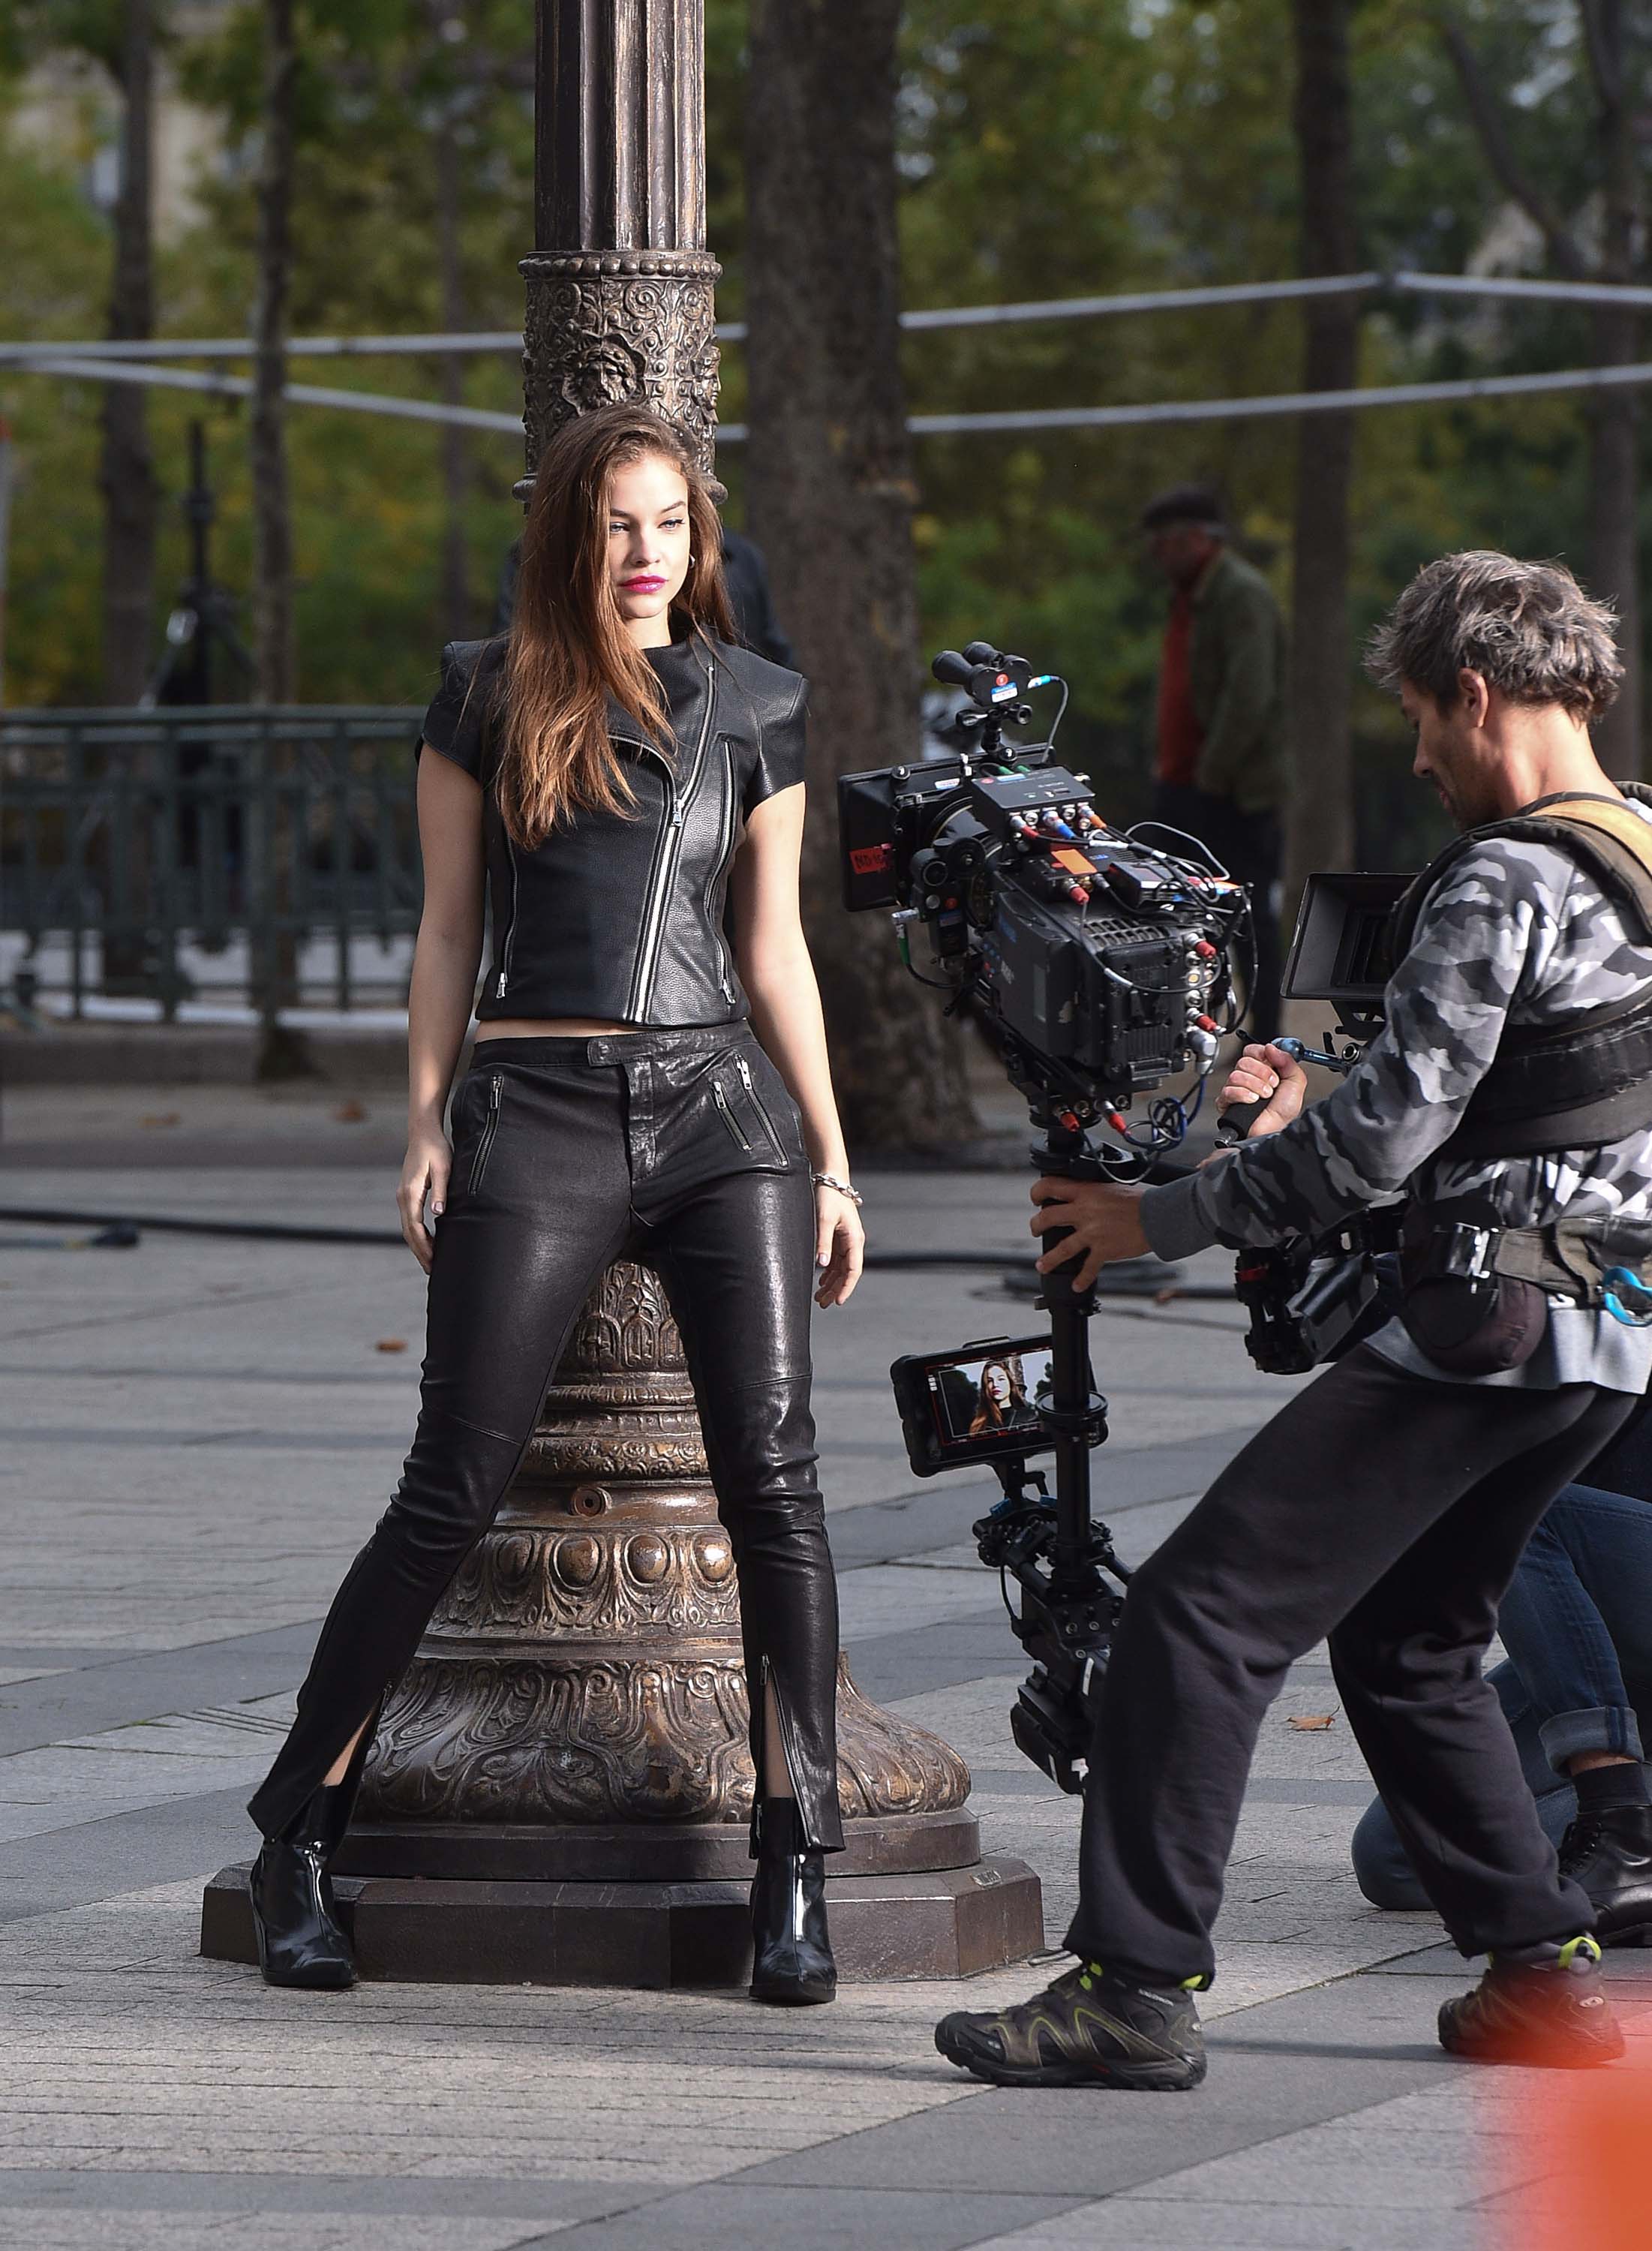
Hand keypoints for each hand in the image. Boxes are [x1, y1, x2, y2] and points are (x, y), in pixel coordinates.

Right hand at [398, 1123, 451, 1272]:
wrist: (423, 1132)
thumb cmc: (436, 1149)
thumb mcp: (444, 1169)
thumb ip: (441, 1191)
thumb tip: (439, 1214)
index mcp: (411, 1193)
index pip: (415, 1227)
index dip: (424, 1246)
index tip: (434, 1261)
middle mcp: (403, 1196)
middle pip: (408, 1232)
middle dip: (420, 1252)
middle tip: (432, 1270)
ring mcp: (403, 1195)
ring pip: (408, 1227)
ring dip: (418, 1245)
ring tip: (430, 1261)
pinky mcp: (408, 1193)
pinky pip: (410, 1219)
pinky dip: (417, 1234)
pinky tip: (428, 1241)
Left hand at [815, 1186, 864, 1307]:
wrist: (831, 1179)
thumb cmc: (829, 1197)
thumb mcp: (824, 1219)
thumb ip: (823, 1242)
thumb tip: (820, 1265)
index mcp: (854, 1239)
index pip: (853, 1271)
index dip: (846, 1288)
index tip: (838, 1301)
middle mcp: (853, 1243)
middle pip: (846, 1273)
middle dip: (835, 1289)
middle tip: (822, 1304)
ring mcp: (846, 1241)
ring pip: (840, 1269)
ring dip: (831, 1283)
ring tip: (819, 1298)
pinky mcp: (838, 1238)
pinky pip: (835, 1261)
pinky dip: (828, 1273)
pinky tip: (820, 1282)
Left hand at [1029, 1177, 1148, 1291]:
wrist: (1158, 1216)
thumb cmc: (1139, 1201)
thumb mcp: (1110, 1188)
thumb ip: (1092, 1194)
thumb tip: (1081, 1198)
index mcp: (1086, 1192)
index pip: (1052, 1186)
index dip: (1037, 1191)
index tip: (1036, 1199)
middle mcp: (1085, 1211)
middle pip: (1048, 1217)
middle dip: (1036, 1225)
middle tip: (1035, 1230)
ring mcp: (1093, 1232)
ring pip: (1062, 1248)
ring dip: (1049, 1259)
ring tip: (1042, 1265)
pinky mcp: (1104, 1250)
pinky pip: (1088, 1268)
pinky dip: (1081, 1279)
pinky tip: (1076, 1285)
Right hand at [1216, 1042, 1307, 1139]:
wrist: (1274, 1131)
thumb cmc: (1283, 1113)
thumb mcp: (1295, 1083)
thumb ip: (1288, 1062)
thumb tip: (1272, 1047)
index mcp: (1263, 1070)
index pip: (1253, 1050)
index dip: (1261, 1054)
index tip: (1271, 1062)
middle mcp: (1248, 1077)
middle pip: (1244, 1060)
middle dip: (1262, 1073)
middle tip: (1272, 1085)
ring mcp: (1236, 1089)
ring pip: (1236, 1074)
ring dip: (1255, 1086)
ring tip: (1263, 1097)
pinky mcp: (1226, 1101)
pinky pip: (1229, 1090)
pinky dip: (1243, 1095)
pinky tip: (1252, 1102)